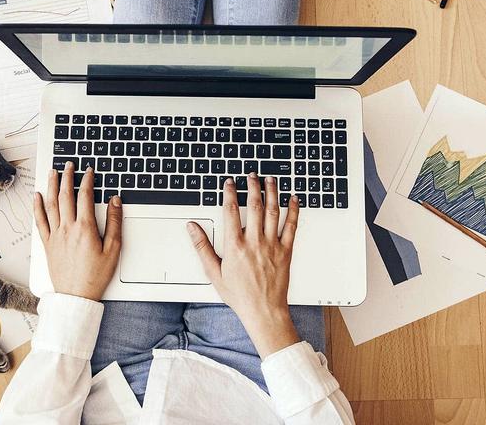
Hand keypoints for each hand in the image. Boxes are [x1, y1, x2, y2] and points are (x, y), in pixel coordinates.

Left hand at [33, 162, 121, 300]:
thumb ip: (115, 222)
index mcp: (85, 228)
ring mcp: (55, 236)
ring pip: (51, 204)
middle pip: (65, 195)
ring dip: (52, 186)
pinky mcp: (47, 244)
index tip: (89, 171)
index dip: (87, 180)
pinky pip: (40, 221)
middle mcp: (67, 229)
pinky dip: (37, 206)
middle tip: (68, 165)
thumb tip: (115, 201)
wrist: (76, 296)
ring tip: (52, 172)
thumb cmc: (96, 276)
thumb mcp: (113, 249)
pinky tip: (37, 196)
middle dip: (67, 177)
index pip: (85, 196)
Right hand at [188, 173, 300, 357]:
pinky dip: (293, 211)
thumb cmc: (239, 295)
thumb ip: (202, 247)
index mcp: (235, 246)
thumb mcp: (213, 272)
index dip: (230, 193)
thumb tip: (192, 228)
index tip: (230, 183)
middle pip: (254, 206)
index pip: (231, 211)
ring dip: (272, 192)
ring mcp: (272, 245)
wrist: (263, 311)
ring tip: (270, 179)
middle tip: (252, 175)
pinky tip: (293, 199)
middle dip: (253, 186)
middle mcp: (254, 242)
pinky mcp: (286, 251)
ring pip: (273, 212)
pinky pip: (291, 226)